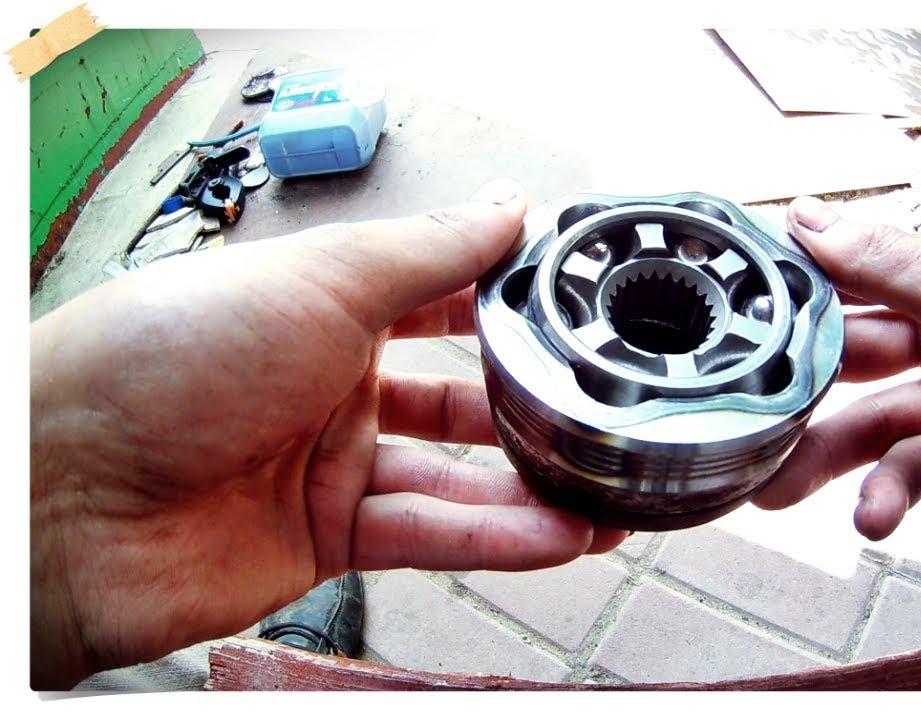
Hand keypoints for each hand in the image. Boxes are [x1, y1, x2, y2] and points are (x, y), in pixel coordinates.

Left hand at [30, 179, 626, 688]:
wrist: (68, 493)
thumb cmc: (171, 359)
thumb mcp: (320, 280)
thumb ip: (429, 253)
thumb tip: (509, 205)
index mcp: (322, 308)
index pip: (437, 297)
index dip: (505, 299)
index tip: (576, 302)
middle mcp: (330, 386)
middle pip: (455, 395)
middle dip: (529, 405)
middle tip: (602, 413)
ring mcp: (329, 467)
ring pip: (455, 475)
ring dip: (532, 485)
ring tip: (609, 491)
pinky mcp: (325, 541)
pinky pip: (430, 535)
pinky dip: (497, 537)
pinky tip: (562, 535)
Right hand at [753, 196, 920, 643]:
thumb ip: (893, 265)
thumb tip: (813, 220)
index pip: (859, 270)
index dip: (798, 292)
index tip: (736, 312)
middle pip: (851, 353)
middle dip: (799, 384)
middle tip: (746, 408)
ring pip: (866, 423)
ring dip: (824, 456)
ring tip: (778, 485)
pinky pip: (903, 475)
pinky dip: (884, 495)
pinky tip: (874, 514)